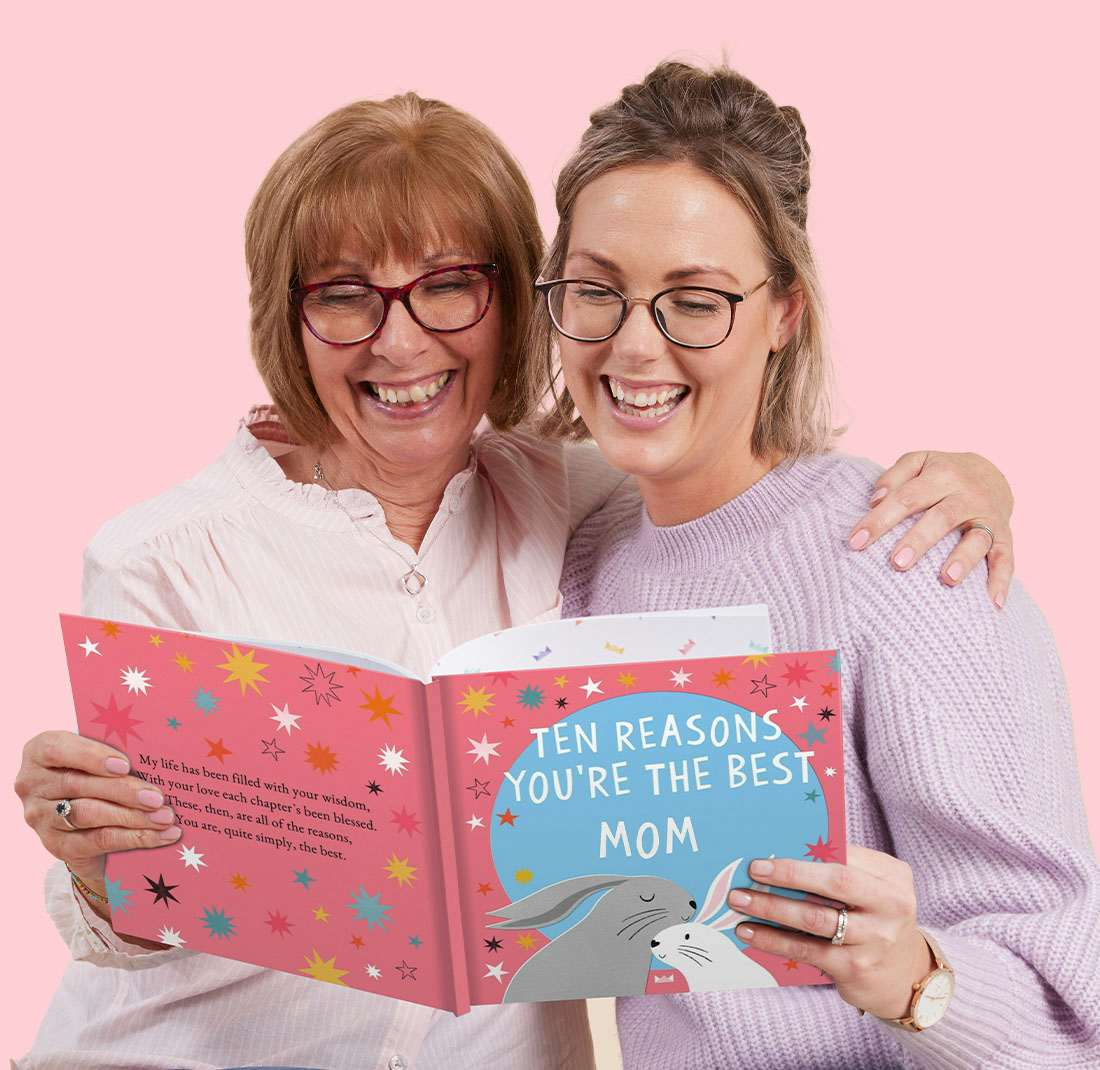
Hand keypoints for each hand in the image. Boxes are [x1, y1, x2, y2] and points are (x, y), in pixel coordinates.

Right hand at [14, 730, 181, 914]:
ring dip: (132, 817)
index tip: (125, 765)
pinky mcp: (56, 845)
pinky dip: (134, 838)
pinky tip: (162, 836)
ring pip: (88, 814)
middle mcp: (32, 784)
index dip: (91, 757)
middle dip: (124, 791)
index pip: (57, 749)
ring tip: (165, 817)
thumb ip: (117, 749)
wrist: (84, 818)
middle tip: (158, 797)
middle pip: (79, 785)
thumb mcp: (100, 756)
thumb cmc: (98, 771)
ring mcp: (39, 817)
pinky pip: (97, 841)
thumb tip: (158, 753)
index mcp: (39, 752)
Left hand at [730, 845, 933, 1019]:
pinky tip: (749, 932)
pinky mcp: (856, 967)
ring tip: (740, 901)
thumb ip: (840, 868)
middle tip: (752, 870)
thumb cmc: (873, 918)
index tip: (768, 848)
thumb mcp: (871, 888)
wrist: (905, 976)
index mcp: (892, 876)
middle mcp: (891, 905)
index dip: (807, 851)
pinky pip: (806, 950)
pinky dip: (773, 940)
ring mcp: (875, 939)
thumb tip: (781, 849)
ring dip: (772, 908)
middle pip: (835, 882)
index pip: (846, 854)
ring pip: (815, 918)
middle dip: (789, 874)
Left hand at [847, 450, 1014, 607]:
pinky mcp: (1005, 537)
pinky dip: (1001, 580)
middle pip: (941, 518)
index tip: (855, 542)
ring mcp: (988, 517)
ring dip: (963, 559)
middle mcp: (967, 495)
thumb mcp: (918, 462)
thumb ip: (893, 477)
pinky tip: (993, 604)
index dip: (880, 520)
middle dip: (919, 541)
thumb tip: (874, 500)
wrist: (991, 473)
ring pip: (978, 539)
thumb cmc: (941, 473)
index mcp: (941, 475)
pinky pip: (1006, 559)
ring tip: (946, 580)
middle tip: (896, 563)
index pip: (906, 498)